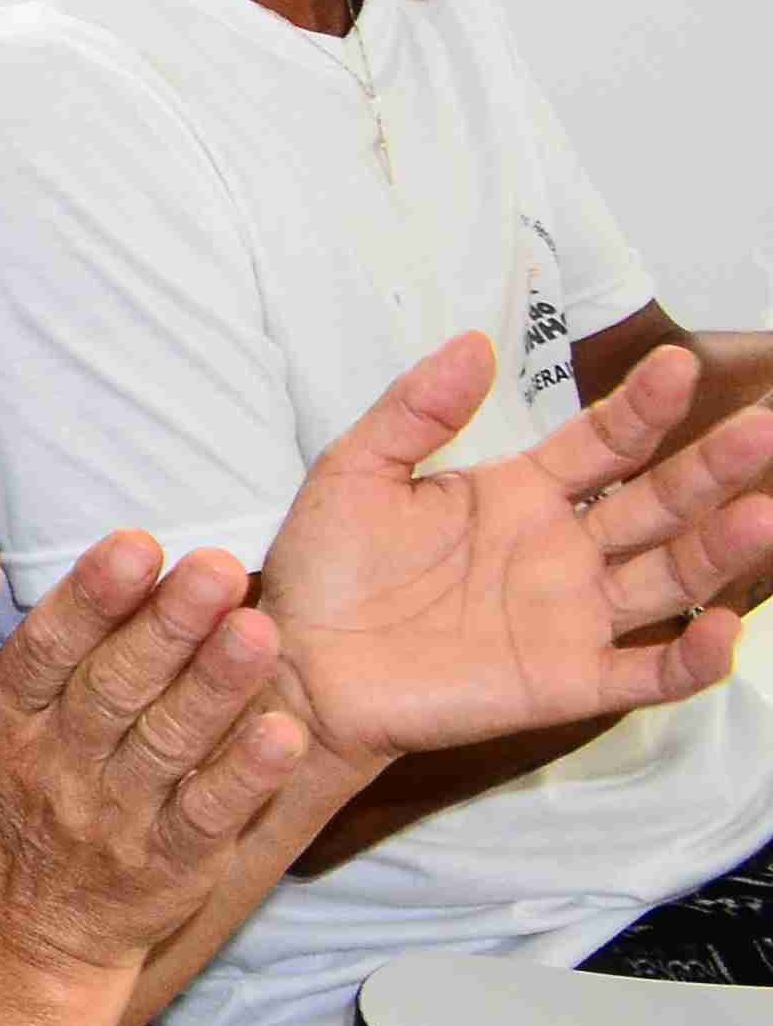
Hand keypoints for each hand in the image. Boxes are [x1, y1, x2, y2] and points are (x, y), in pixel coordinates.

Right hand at [0, 519, 311, 983]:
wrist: (12, 940)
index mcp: (1, 716)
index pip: (46, 648)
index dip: (91, 599)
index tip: (136, 548)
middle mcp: (56, 765)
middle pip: (116, 688)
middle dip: (167, 627)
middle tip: (215, 570)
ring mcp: (116, 819)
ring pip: (170, 744)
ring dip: (216, 689)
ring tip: (259, 632)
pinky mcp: (171, 867)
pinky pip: (210, 817)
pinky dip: (245, 778)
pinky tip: (282, 735)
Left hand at [255, 333, 772, 758]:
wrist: (298, 664)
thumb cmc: (326, 568)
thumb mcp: (357, 470)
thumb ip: (415, 409)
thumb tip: (474, 343)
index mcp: (518, 492)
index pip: (602, 443)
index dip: (642, 407)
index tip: (678, 366)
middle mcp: (562, 550)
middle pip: (657, 502)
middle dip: (712, 467)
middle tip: (763, 426)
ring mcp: (572, 616)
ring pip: (669, 577)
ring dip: (720, 549)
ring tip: (764, 513)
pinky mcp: (568, 682)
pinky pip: (647, 672)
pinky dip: (692, 657)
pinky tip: (722, 627)